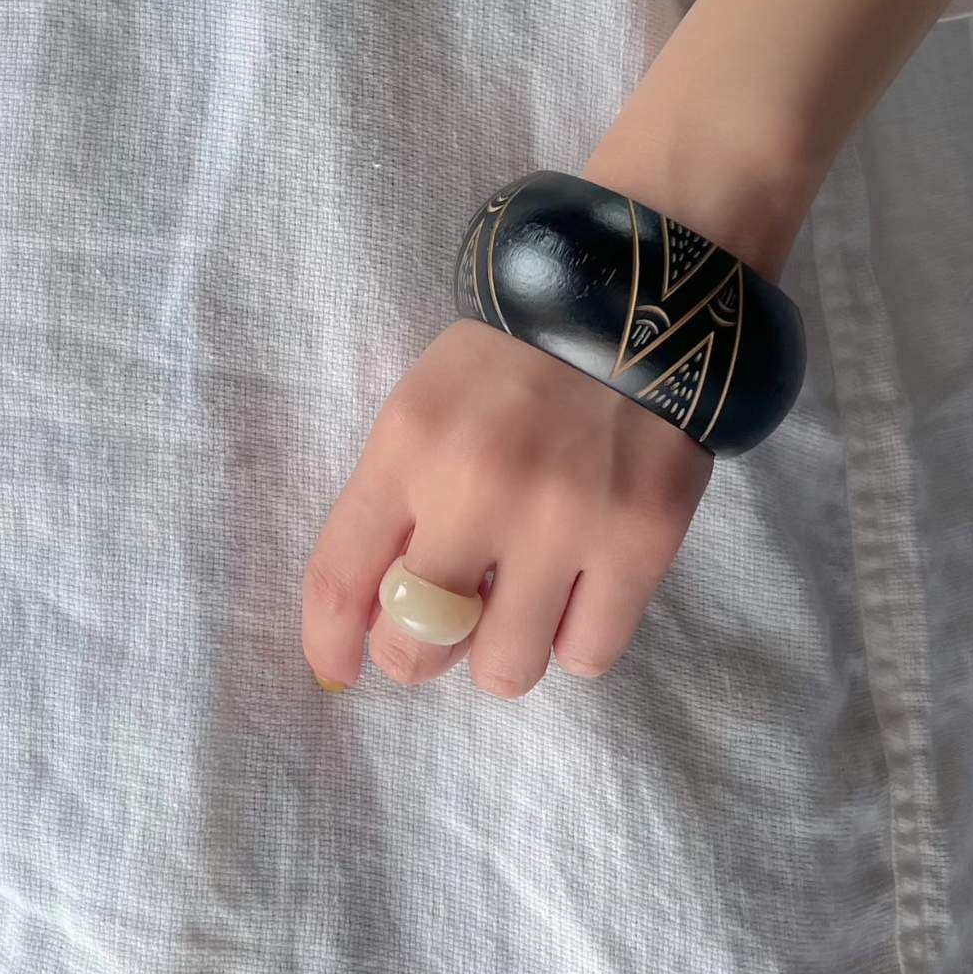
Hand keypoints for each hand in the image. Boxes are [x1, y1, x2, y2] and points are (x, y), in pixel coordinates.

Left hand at [301, 315, 712, 695]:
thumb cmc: (518, 363)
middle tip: (448, 628)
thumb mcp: (428, 407)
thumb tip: (374, 621)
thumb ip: (393, 503)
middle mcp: (478, 488)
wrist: (641, 304)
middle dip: (420, 655)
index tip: (338, 669)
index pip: (340, 576)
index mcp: (410, 445)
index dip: (330, 643)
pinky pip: (587, 654)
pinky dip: (577, 639)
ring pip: (506, 669)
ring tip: (524, 605)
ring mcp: (563, 521)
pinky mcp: (640, 543)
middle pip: (418, 644)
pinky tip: (582, 591)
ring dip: (505, 652)